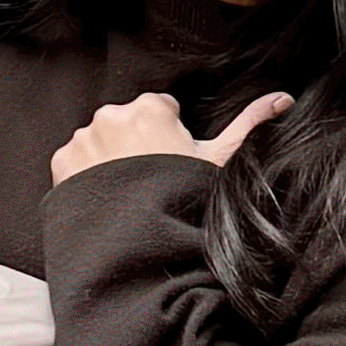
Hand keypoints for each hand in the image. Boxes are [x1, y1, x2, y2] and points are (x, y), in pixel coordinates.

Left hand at [48, 84, 290, 189]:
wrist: (142, 246)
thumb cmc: (184, 201)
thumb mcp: (221, 162)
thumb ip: (249, 124)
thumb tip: (283, 100)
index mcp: (150, 109)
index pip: (160, 109)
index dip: (170, 137)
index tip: (173, 162)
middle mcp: (111, 116)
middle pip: (128, 123)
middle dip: (138, 145)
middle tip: (152, 180)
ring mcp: (83, 139)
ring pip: (101, 141)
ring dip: (111, 159)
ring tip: (129, 193)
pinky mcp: (62, 163)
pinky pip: (75, 161)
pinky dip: (86, 176)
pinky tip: (108, 199)